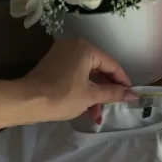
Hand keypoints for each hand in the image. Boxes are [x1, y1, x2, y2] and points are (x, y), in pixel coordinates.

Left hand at [20, 37, 137, 123]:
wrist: (27, 101)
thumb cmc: (61, 96)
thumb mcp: (91, 96)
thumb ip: (113, 93)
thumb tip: (134, 94)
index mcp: (85, 48)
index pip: (112, 65)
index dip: (123, 82)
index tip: (130, 96)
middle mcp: (75, 46)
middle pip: (99, 69)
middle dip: (106, 91)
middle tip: (112, 107)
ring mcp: (63, 53)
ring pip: (88, 74)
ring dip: (94, 95)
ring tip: (96, 116)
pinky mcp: (55, 63)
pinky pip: (76, 75)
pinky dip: (83, 89)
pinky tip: (86, 107)